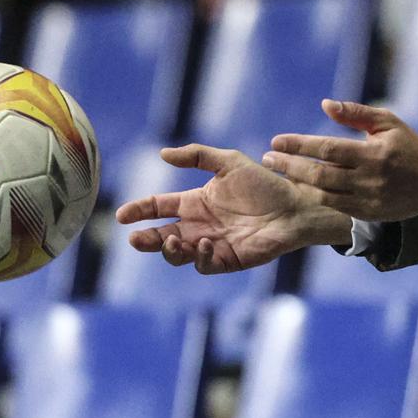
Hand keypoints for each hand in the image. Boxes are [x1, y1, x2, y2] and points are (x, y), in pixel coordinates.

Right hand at [115, 144, 350, 271]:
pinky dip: (199, 256)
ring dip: (170, 250)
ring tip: (171, 240)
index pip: (159, 207)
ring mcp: (213, 244)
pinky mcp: (228, 259)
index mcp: (196, 202)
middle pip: (162, 236)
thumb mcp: (229, 162)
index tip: (122, 215)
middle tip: (135, 238)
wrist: (296, 206)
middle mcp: (200, 225)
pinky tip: (204, 242)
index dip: (140, 210)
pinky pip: (205, 264)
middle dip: (147, 239)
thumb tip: (162, 154)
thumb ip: (197, 156)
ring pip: (179, 254)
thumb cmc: (266, 184)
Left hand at [263, 100, 417, 219]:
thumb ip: (355, 113)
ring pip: (324, 194)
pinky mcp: (369, 214)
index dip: (299, 145)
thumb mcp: (387, 122)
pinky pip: (335, 206)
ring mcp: (369, 199)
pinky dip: (315, 196)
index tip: (276, 141)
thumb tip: (325, 105)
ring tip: (279, 172)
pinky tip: (301, 187)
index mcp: (373, 153)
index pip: (327, 149)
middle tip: (268, 159)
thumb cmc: (407, 145)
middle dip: (289, 166)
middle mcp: (369, 178)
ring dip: (298, 183)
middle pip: (320, 174)